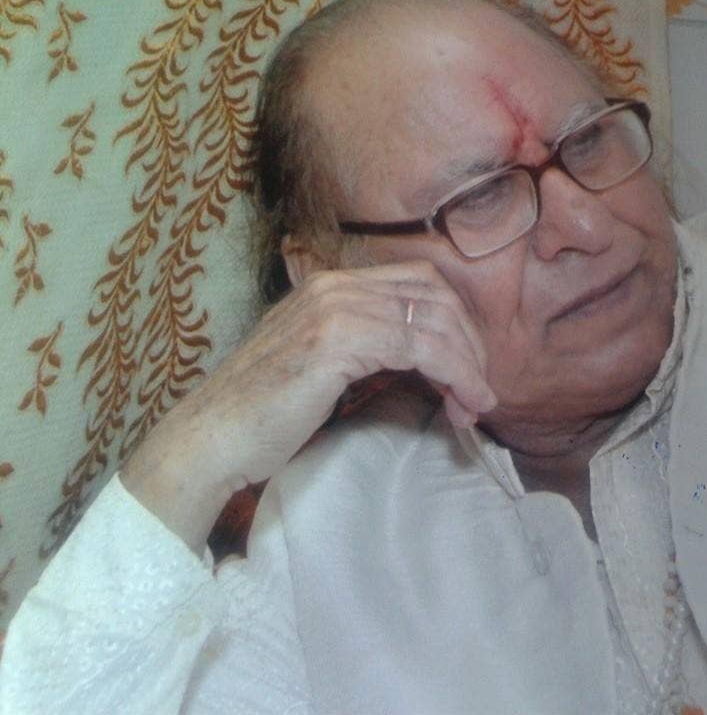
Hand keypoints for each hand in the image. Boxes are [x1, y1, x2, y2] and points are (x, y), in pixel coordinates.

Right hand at [121, 261, 495, 551]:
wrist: (212, 438)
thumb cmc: (264, 415)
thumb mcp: (323, 367)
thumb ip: (368, 348)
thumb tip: (429, 360)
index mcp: (330, 286)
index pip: (418, 283)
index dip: (455, 323)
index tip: (468, 371)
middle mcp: (334, 285)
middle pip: (435, 293)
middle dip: (470, 342)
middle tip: (478, 392)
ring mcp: (334, 307)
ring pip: (434, 319)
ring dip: (468, 364)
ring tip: (474, 405)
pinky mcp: (337, 339)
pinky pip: (421, 346)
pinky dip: (455, 374)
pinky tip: (462, 403)